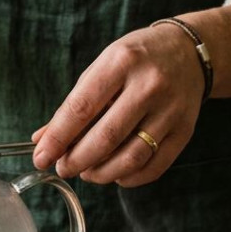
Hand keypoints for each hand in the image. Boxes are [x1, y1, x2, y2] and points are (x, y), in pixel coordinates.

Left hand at [32, 24, 204, 186]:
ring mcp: (170, 110)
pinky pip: (154, 166)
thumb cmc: (137, 59)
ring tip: (87, 172)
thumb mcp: (102, 67)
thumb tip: (41, 139)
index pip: (81, 108)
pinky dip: (129, 178)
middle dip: (77, 160)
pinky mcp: (184, 130)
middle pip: (106, 137)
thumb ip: (73, 104)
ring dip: (102, 173)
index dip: (57, 138)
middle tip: (63, 168)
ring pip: (131, 156)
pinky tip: (115, 174)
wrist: (189, 53)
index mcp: (121, 62)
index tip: (41, 157)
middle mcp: (149, 85)